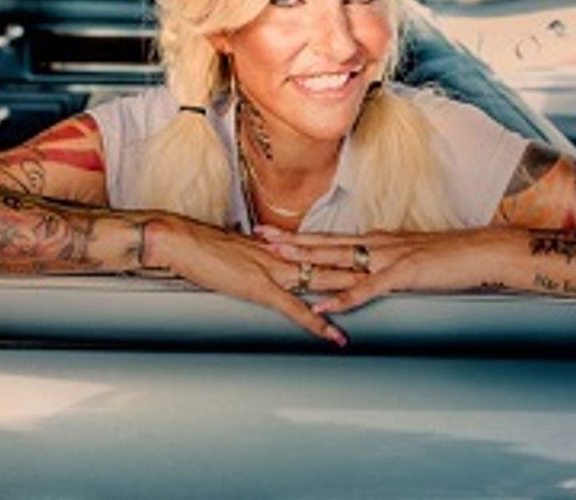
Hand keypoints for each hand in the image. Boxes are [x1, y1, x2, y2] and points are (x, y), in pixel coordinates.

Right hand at [148, 217, 364, 344]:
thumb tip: (268, 262)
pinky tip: (334, 334)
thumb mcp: (238, 253)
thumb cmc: (203, 248)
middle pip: (331, 262)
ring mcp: (274, 272)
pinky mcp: (261, 288)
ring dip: (351, 290)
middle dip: (362, 268)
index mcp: (279, 248)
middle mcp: (283, 256)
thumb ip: (258, 259)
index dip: (347, 256)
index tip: (371, 258)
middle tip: (393, 270)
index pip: (321, 251)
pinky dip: (317, 322)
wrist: (182, 241)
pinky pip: (295, 308)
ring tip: (381, 296)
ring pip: (322, 280)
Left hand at [255, 225, 512, 313]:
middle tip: (260, 237)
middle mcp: (375, 245)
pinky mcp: (401, 274)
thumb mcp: (410, 258)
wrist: (478, 252)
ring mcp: (386, 259)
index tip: (274, 233)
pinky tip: (322, 305)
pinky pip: (365, 289)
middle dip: (291, 242)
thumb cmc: (449, 258)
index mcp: (376, 241)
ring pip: (337, 261)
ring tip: (277, 263)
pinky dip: (341, 298)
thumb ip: (386, 264)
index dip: (301, 236)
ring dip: (306, 263)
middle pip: (324, 243)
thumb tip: (369, 272)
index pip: (331, 238)